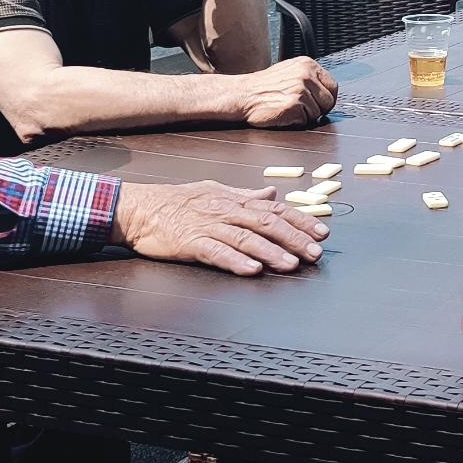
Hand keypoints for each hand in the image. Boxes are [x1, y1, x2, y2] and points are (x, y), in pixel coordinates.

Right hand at [110, 181, 325, 273]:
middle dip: (294, 238)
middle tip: (316, 252)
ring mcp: (208, 226)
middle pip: (266, 223)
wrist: (139, 208)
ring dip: (270, 252)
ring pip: (245, 238)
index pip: (274, 208)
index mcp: (234, 200)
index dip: (300, 220)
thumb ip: (245, 195)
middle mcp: (226, 211)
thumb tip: (273, 192)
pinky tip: (251, 270)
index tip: (323, 232)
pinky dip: (235, 260)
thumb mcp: (215, 192)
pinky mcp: (190, 243)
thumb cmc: (177, 201)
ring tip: (291, 265)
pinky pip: (216, 252)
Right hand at [234, 58, 339, 126]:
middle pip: (329, 102)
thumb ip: (309, 78)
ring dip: (304, 116)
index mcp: (307, 64)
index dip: (326, 99)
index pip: (333, 86)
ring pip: (317, 114)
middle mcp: (306, 75)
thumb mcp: (290, 72)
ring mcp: (301, 90)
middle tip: (299, 108)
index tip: (317, 104)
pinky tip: (282, 113)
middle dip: (318, 109)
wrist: (242, 95)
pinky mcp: (294, 105)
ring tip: (286, 108)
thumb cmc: (264, 87)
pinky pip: (305, 121)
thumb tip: (327, 93)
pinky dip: (295, 122)